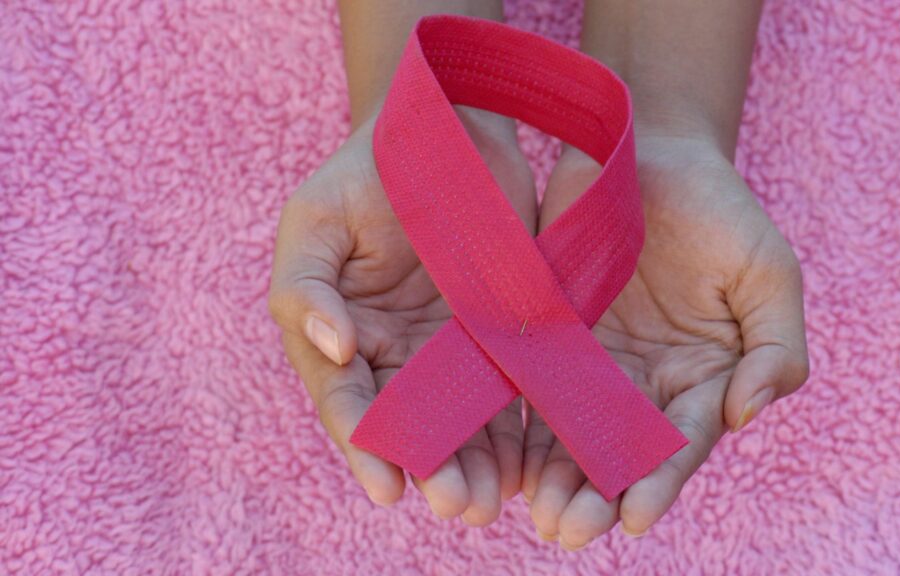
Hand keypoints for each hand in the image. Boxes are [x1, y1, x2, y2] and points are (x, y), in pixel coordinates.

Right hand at [269, 108, 536, 524]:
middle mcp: (394, 353)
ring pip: (462, 421)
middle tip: (458, 506)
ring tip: (494, 502)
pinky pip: (508, 389)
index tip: (389, 487)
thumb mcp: (316, 221)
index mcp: (340, 334)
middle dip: (433, 469)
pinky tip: (532, 462)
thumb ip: (308, 288)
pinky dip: (517, 428)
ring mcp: (449, 348)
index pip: (348, 401)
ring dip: (477, 465)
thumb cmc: (366, 173)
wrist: (446, 129)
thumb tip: (337, 351)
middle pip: (410, 426)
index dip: (365, 446)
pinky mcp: (501, 333)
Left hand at [523, 136, 808, 548]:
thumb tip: (748, 413)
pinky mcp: (547, 337)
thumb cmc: (718, 210)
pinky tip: (503, 461)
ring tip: (537, 516)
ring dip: (554, 479)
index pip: (682, 441)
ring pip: (570, 435)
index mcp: (703, 378)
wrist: (647, 153)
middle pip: (620, 453)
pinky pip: (529, 388)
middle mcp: (645, 384)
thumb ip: (775, 346)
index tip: (636, 516)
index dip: (661, 480)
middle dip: (597, 496)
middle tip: (569, 531)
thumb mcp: (766, 271)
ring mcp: (593, 365)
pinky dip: (517, 427)